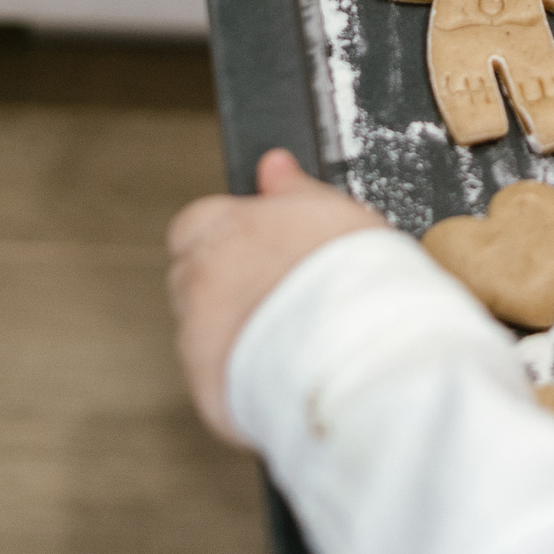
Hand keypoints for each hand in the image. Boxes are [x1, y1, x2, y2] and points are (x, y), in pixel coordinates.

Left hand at [167, 149, 384, 444]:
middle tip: (278, 292)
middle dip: (225, 283)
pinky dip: (242, 372)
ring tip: (289, 335)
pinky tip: (284, 368)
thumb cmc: (355, 280)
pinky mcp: (209, 387)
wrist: (360, 352)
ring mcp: (199, 336)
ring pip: (201, 329)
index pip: (198, 222)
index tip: (261, 247)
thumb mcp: (335, 212)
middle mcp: (202, 280)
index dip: (231, 235)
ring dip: (235, 328)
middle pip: (193, 276)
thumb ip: (294, 188)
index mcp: (227, 228)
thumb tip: (274, 165)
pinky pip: (218, 376)